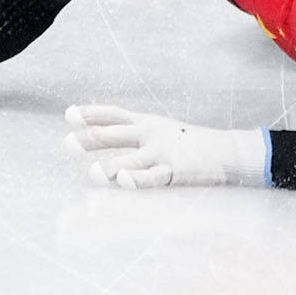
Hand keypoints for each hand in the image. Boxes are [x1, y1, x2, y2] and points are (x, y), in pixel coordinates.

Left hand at [64, 104, 270, 189]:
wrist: (227, 151)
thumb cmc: (190, 144)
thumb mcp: (161, 131)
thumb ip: (135, 136)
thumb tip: (106, 142)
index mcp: (147, 123)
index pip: (115, 115)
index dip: (92, 114)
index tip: (69, 114)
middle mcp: (151, 134)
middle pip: (116, 134)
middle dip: (91, 139)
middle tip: (68, 142)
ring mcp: (162, 152)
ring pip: (131, 160)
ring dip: (111, 167)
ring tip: (93, 172)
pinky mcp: (174, 170)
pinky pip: (152, 177)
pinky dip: (137, 179)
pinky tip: (123, 181)